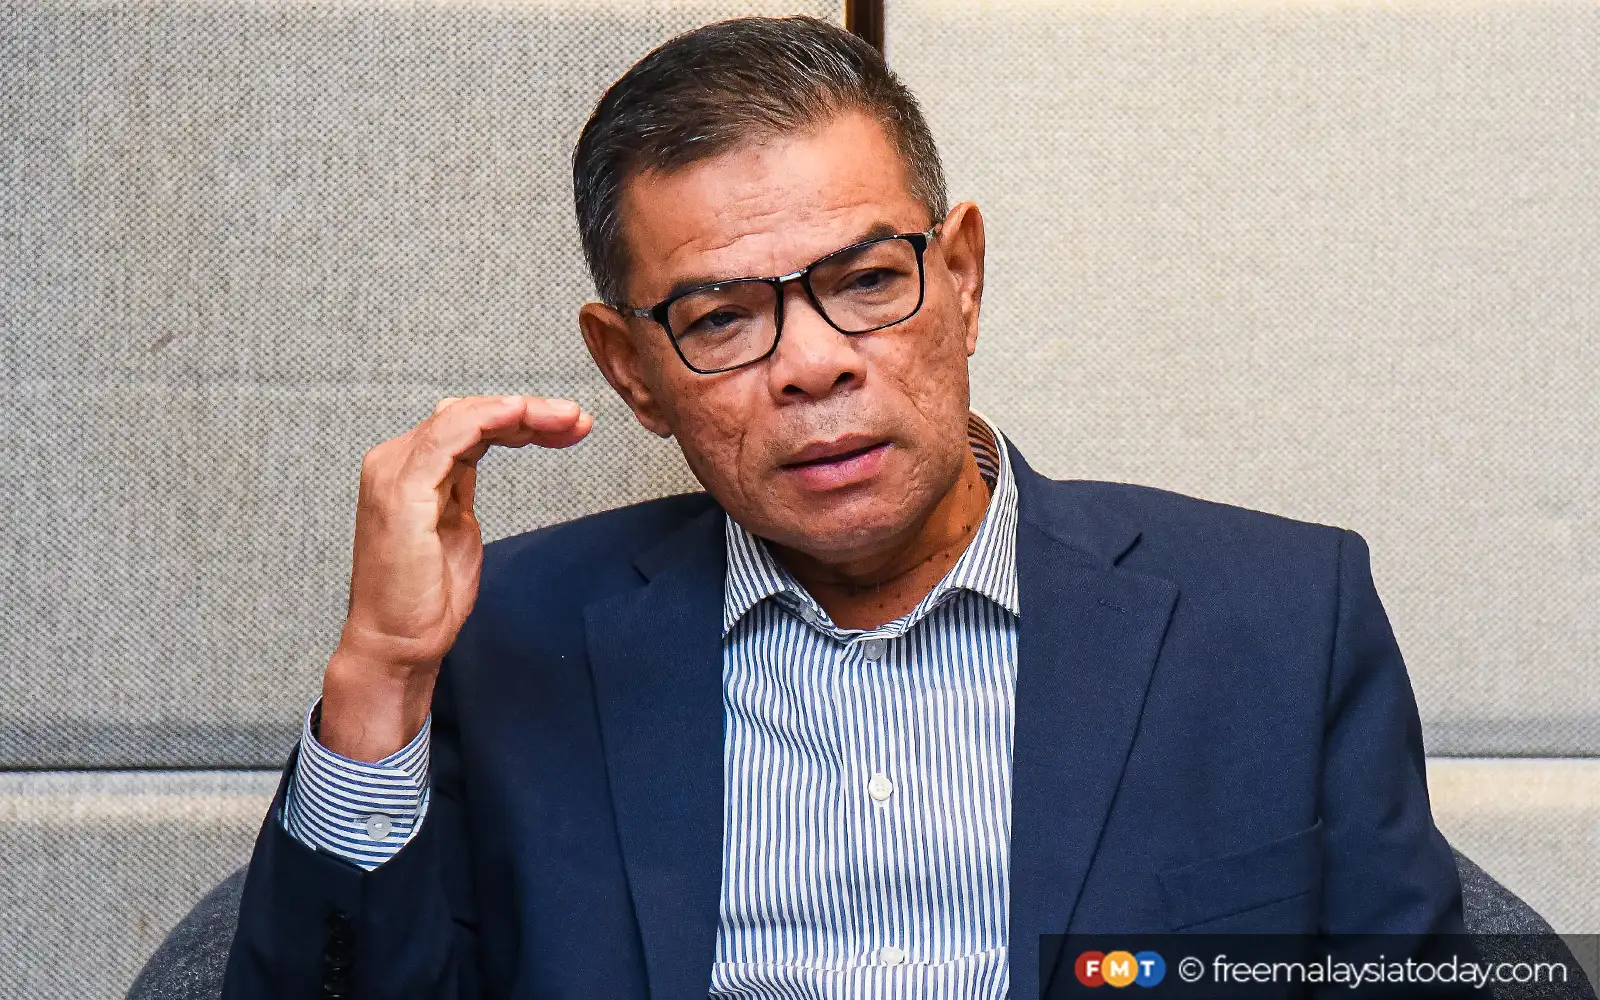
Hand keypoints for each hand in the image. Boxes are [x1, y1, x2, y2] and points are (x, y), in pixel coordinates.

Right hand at [319, 396, 592, 760]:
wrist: (399, 644)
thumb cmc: (424, 597)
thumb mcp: (455, 527)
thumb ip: (460, 488)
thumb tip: (480, 455)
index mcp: (410, 469)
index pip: (469, 424)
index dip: (521, 420)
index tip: (569, 428)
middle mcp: (396, 461)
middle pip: (470, 413)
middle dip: (530, 412)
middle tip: (577, 418)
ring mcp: (396, 471)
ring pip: (465, 416)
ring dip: (522, 411)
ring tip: (568, 419)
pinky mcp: (403, 489)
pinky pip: (450, 435)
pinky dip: (490, 418)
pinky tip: (524, 415)